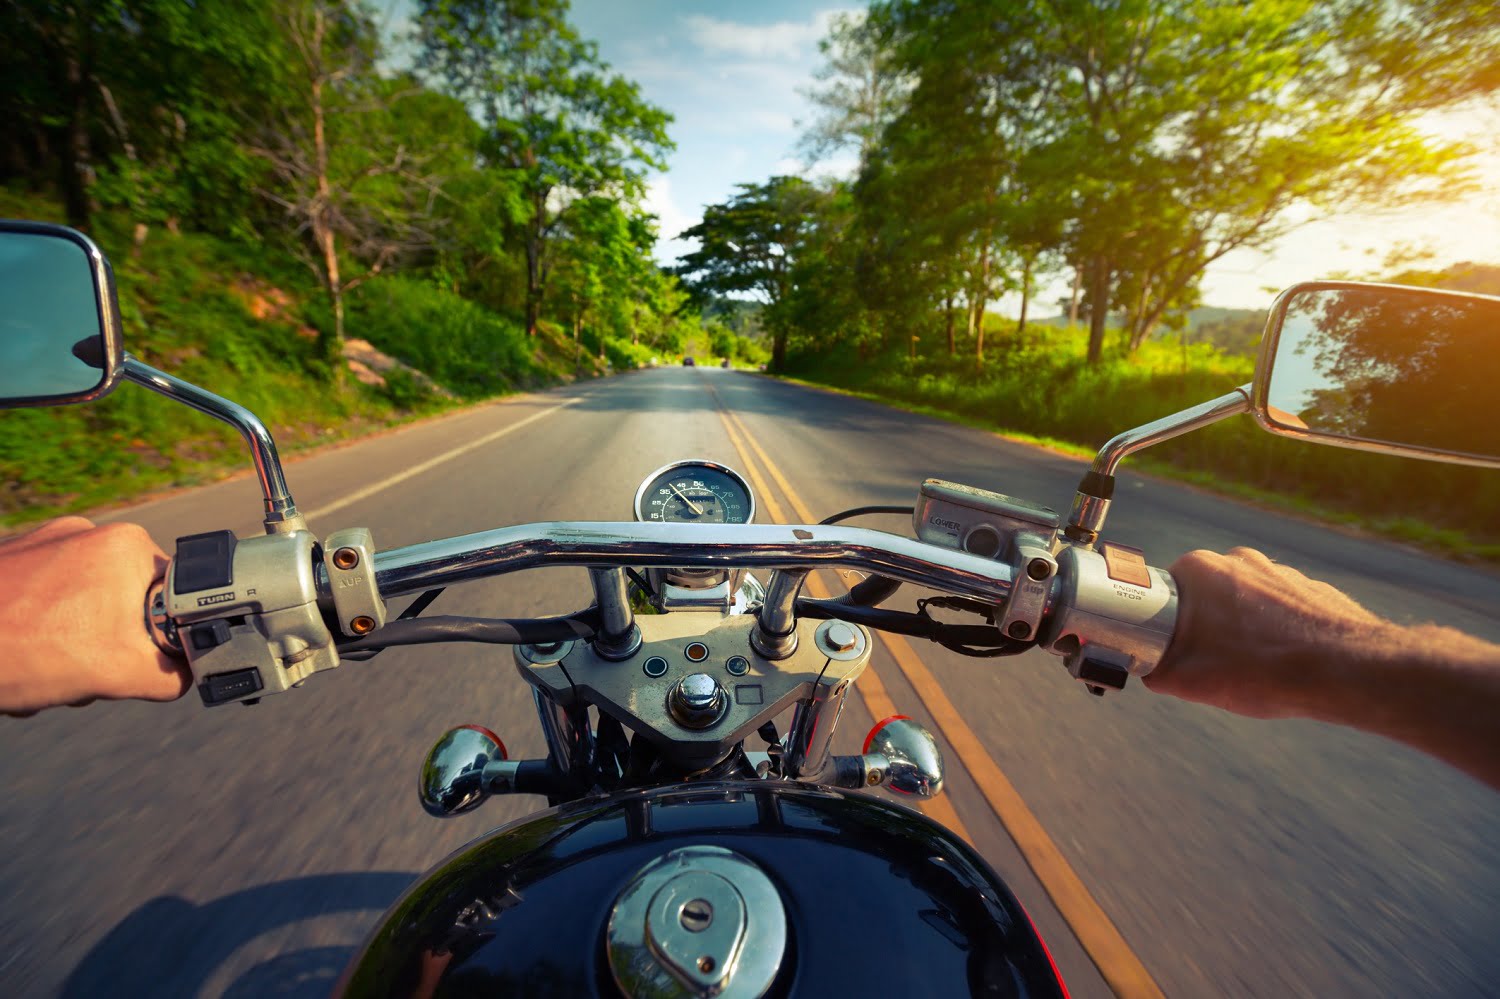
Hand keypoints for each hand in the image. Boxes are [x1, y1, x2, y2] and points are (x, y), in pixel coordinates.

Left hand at [0, 517, 188, 714]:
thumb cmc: (15, 650)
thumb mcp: (116, 673)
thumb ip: (173, 674)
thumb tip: (192, 674)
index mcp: (128, 546)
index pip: (175, 599)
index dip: (159, 640)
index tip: (129, 663)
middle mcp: (90, 533)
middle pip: (129, 606)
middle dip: (108, 648)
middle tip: (78, 671)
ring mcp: (46, 543)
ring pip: (87, 609)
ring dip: (72, 647)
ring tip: (41, 668)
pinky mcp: (12, 560)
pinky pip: (48, 602)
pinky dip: (40, 634)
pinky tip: (20, 657)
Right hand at [1145, 547, 1389, 718]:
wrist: (1347, 671)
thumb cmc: (1265, 670)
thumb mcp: (1186, 680)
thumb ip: (1154, 670)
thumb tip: (1147, 669)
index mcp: (1200, 569)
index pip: (1161, 592)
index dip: (1160, 624)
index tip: (1168, 649)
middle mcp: (1238, 560)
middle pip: (1203, 597)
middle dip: (1202, 629)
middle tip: (1207, 665)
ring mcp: (1279, 572)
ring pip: (1242, 603)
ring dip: (1240, 631)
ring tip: (1250, 669)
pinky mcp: (1311, 590)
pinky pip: (1279, 611)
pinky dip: (1275, 633)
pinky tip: (1281, 663)